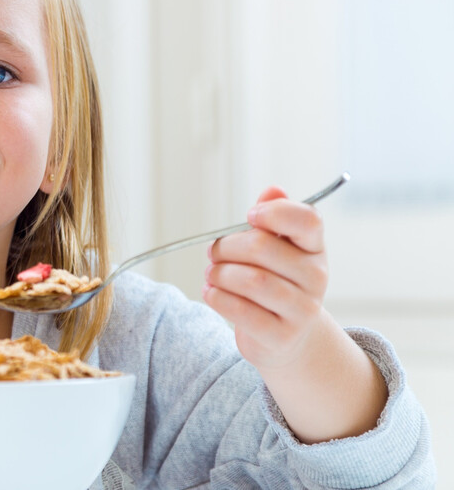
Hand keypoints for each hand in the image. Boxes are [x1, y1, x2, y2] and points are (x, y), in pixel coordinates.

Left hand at [203, 186, 329, 371]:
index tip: (249, 217)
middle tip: (212, 252)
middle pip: (262, 247)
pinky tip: (211, 293)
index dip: (274, 212)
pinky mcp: (282, 336)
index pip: (308, 220)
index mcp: (314, 248)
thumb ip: (272, 218)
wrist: (287, 338)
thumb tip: (272, 190)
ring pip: (251, 280)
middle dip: (226, 247)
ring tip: (211, 274)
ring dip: (219, 274)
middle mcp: (316, 277)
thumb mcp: (277, 249)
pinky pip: (242, 310)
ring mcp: (302, 309)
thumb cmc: (275, 283)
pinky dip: (218, 298)